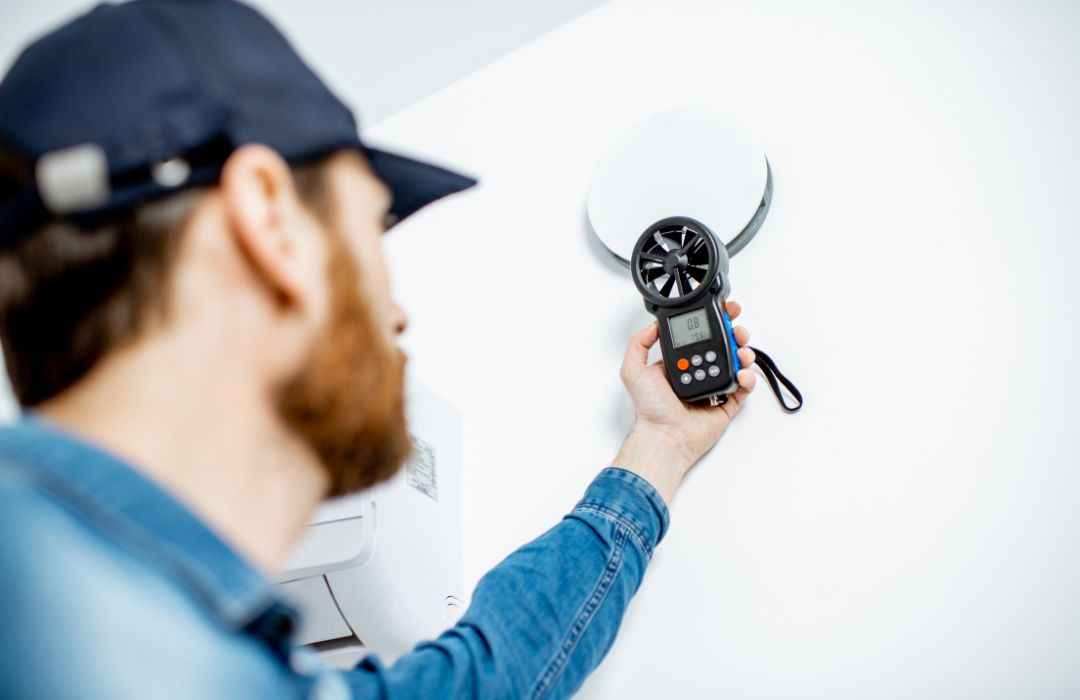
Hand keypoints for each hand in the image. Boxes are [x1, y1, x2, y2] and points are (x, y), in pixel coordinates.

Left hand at [612, 300, 756, 504]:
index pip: (699, 337)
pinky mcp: (726, 404)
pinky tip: (742, 373)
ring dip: (744, 353)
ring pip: (736, 364)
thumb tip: (653, 325)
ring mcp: (713, 387)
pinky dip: (748, 378)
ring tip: (742, 352)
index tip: (722, 312)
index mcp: (679, 363)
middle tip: (737, 330)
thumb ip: (639, 343)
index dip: (712, 323)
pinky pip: (743, 387)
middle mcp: (697, 373)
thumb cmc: (650, 409)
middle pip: (722, 346)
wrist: (665, 435)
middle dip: (734, 334)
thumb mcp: (633, 370)